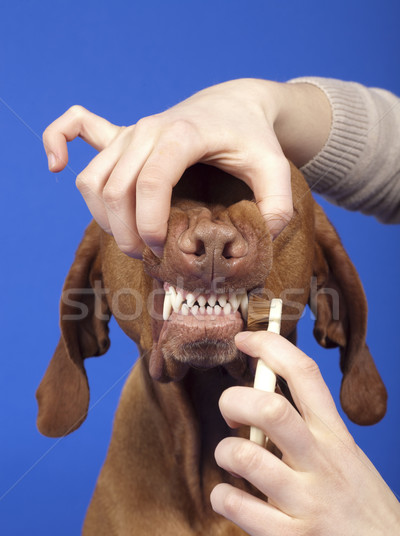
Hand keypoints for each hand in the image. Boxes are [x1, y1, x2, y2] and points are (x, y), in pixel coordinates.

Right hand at [42, 79, 329, 257]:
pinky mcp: (122, 134)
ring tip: (128, 239)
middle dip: (126, 232)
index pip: (151, 182)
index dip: (151, 223)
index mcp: (183, 135)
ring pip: (93, 178)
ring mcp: (131, 131)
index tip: (163, 249)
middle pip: (115, 188)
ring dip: (102, 216)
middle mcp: (148, 130)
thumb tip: (260, 240)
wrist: (235, 105)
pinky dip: (57, 142)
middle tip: (149, 256)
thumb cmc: (253, 139)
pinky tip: (55, 165)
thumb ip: (277, 206)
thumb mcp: (276, 169)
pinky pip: (76, 128)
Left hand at [211, 331, 399, 535]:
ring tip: (231, 460)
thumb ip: (308, 433)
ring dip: (224, 451)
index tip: (244, 338)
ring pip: (246, 456)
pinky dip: (222, 496)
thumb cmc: (361, 508)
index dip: (269, 346)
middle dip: (234, 401)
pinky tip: (230, 498)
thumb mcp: (346, 458)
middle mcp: (322, 462)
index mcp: (335, 436)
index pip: (304, 373)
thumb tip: (257, 406)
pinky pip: (238, 506)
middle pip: (269, 408)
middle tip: (230, 414)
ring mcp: (308, 502)